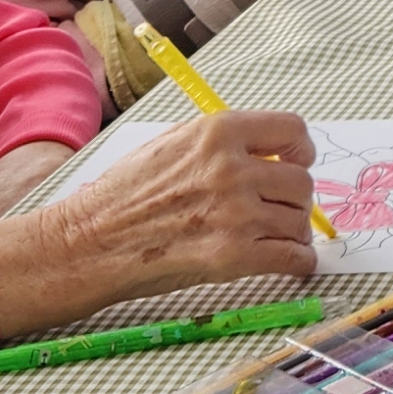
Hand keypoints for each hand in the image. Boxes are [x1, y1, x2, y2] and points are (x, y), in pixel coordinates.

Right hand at [0, 108, 319, 335]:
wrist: (90, 241)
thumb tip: (272, 155)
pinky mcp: (233, 255)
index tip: (297, 162)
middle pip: (301, 182)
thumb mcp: (174, 144)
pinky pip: (294, 257)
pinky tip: (288, 261)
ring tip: (271, 237)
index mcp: (218, 132)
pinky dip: (297, 262)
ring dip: (292, 232)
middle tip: (277, 210)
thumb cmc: (126, 194)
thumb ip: (224, 144)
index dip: (300, 150)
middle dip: (294, 199)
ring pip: (299, 221)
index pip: (293, 131)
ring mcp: (235, 213)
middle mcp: (231, 168)